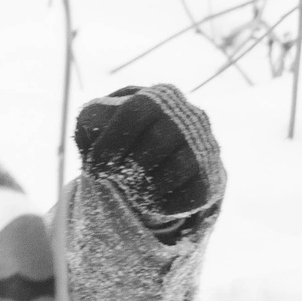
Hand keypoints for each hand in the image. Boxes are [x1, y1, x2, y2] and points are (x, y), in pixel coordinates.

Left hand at [73, 84, 221, 238]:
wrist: (157, 161)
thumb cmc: (121, 138)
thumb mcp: (99, 123)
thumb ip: (91, 121)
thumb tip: (94, 131)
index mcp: (156, 97)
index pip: (135, 112)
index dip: (111, 143)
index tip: (94, 167)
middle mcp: (187, 116)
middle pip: (158, 141)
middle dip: (129, 166)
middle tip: (115, 178)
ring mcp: (204, 145)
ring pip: (178, 168)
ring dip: (147, 186)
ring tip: (133, 188)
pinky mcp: (210, 176)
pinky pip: (192, 194)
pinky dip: (165, 203)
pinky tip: (151, 200)